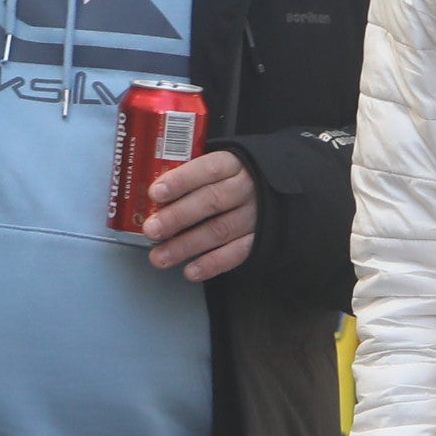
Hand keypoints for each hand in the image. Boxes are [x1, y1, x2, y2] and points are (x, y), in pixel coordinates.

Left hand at [136, 145, 258, 281]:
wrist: (284, 190)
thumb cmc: (238, 179)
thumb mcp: (223, 167)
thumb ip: (195, 176)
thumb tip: (154, 196)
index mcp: (234, 165)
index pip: (207, 169)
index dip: (181, 181)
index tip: (155, 193)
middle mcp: (247, 188)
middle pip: (210, 201)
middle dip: (177, 217)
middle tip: (151, 230)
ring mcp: (256, 215)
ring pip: (219, 230)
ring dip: (186, 246)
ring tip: (160, 257)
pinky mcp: (262, 239)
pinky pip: (237, 253)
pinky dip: (212, 264)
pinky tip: (190, 271)